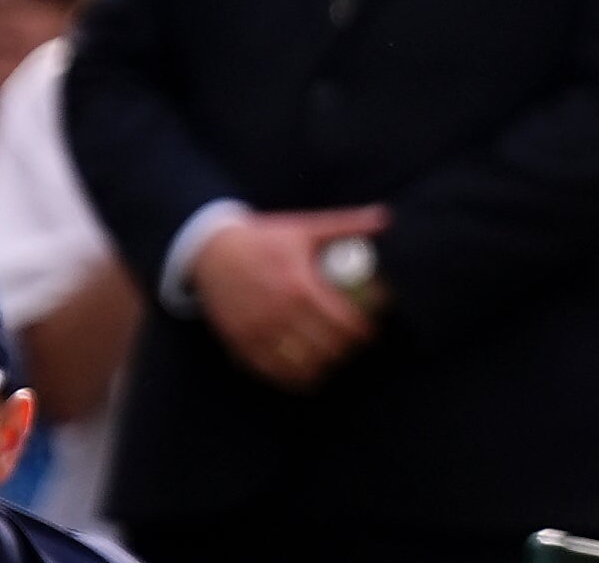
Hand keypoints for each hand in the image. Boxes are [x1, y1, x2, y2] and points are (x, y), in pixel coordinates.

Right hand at [190, 207, 391, 389]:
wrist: (212, 252)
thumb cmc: (264, 239)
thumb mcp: (305, 228)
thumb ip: (347, 225)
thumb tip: (386, 219)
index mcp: (300, 286)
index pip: (342, 322)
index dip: (363, 332)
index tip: (371, 331)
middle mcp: (280, 315)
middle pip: (326, 349)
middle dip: (347, 351)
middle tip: (355, 346)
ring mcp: (259, 334)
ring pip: (301, 368)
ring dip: (323, 368)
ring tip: (334, 360)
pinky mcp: (242, 346)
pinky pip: (273, 374)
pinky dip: (294, 379)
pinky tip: (307, 373)